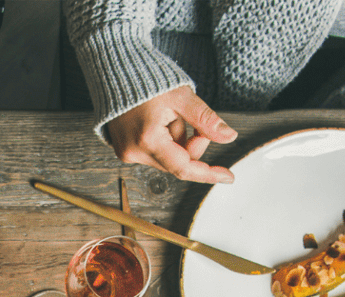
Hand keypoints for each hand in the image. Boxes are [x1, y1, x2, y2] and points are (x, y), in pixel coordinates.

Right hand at [102, 86, 236, 183]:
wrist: (115, 72)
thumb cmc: (147, 80)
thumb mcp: (182, 97)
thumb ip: (205, 120)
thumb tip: (229, 137)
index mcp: (148, 140)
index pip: (184, 167)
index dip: (208, 173)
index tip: (228, 176)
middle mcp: (134, 152)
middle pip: (176, 163)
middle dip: (191, 144)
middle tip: (193, 121)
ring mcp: (126, 152)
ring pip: (167, 159)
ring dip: (176, 140)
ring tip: (167, 114)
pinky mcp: (124, 149)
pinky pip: (154, 153)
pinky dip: (164, 140)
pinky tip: (159, 120)